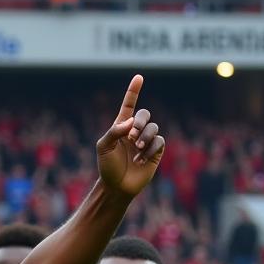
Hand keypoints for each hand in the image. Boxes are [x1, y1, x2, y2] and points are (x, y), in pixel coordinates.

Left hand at [96, 75, 165, 197]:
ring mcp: (146, 141)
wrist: (116, 186)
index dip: (134, 91)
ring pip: (153, 127)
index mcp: (121, 127)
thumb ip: (114, 131)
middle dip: (139, 121)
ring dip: (144, 137)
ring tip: (136, 149)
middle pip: (144, 114)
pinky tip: (140, 160)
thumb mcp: (103, 147)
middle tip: (131, 135)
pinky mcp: (156, 151)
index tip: (139, 77)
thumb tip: (130, 122)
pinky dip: (149, 150)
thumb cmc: (107, 167)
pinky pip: (159, 141)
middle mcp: (135, 131)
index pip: (129, 105)